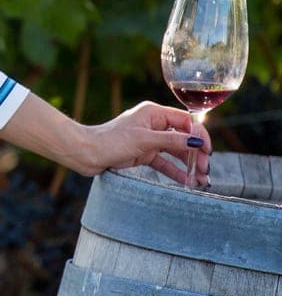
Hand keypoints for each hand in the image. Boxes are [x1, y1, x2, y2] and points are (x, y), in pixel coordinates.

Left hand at [80, 101, 210, 186]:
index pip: (185, 121)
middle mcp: (154, 124)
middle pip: (183, 137)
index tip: (207, 150)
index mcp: (154, 113)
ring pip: (175, 151)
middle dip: (195, 153)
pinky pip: (164, 162)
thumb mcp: (144, 140)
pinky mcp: (144, 153)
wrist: (87, 153)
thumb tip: (195, 141)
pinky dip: (175, 171)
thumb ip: (171, 140)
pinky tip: (187, 182)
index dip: (199, 135)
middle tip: (205, 170)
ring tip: (202, 180)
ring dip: (188, 164)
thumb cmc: (111, 140)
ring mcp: (149, 140)